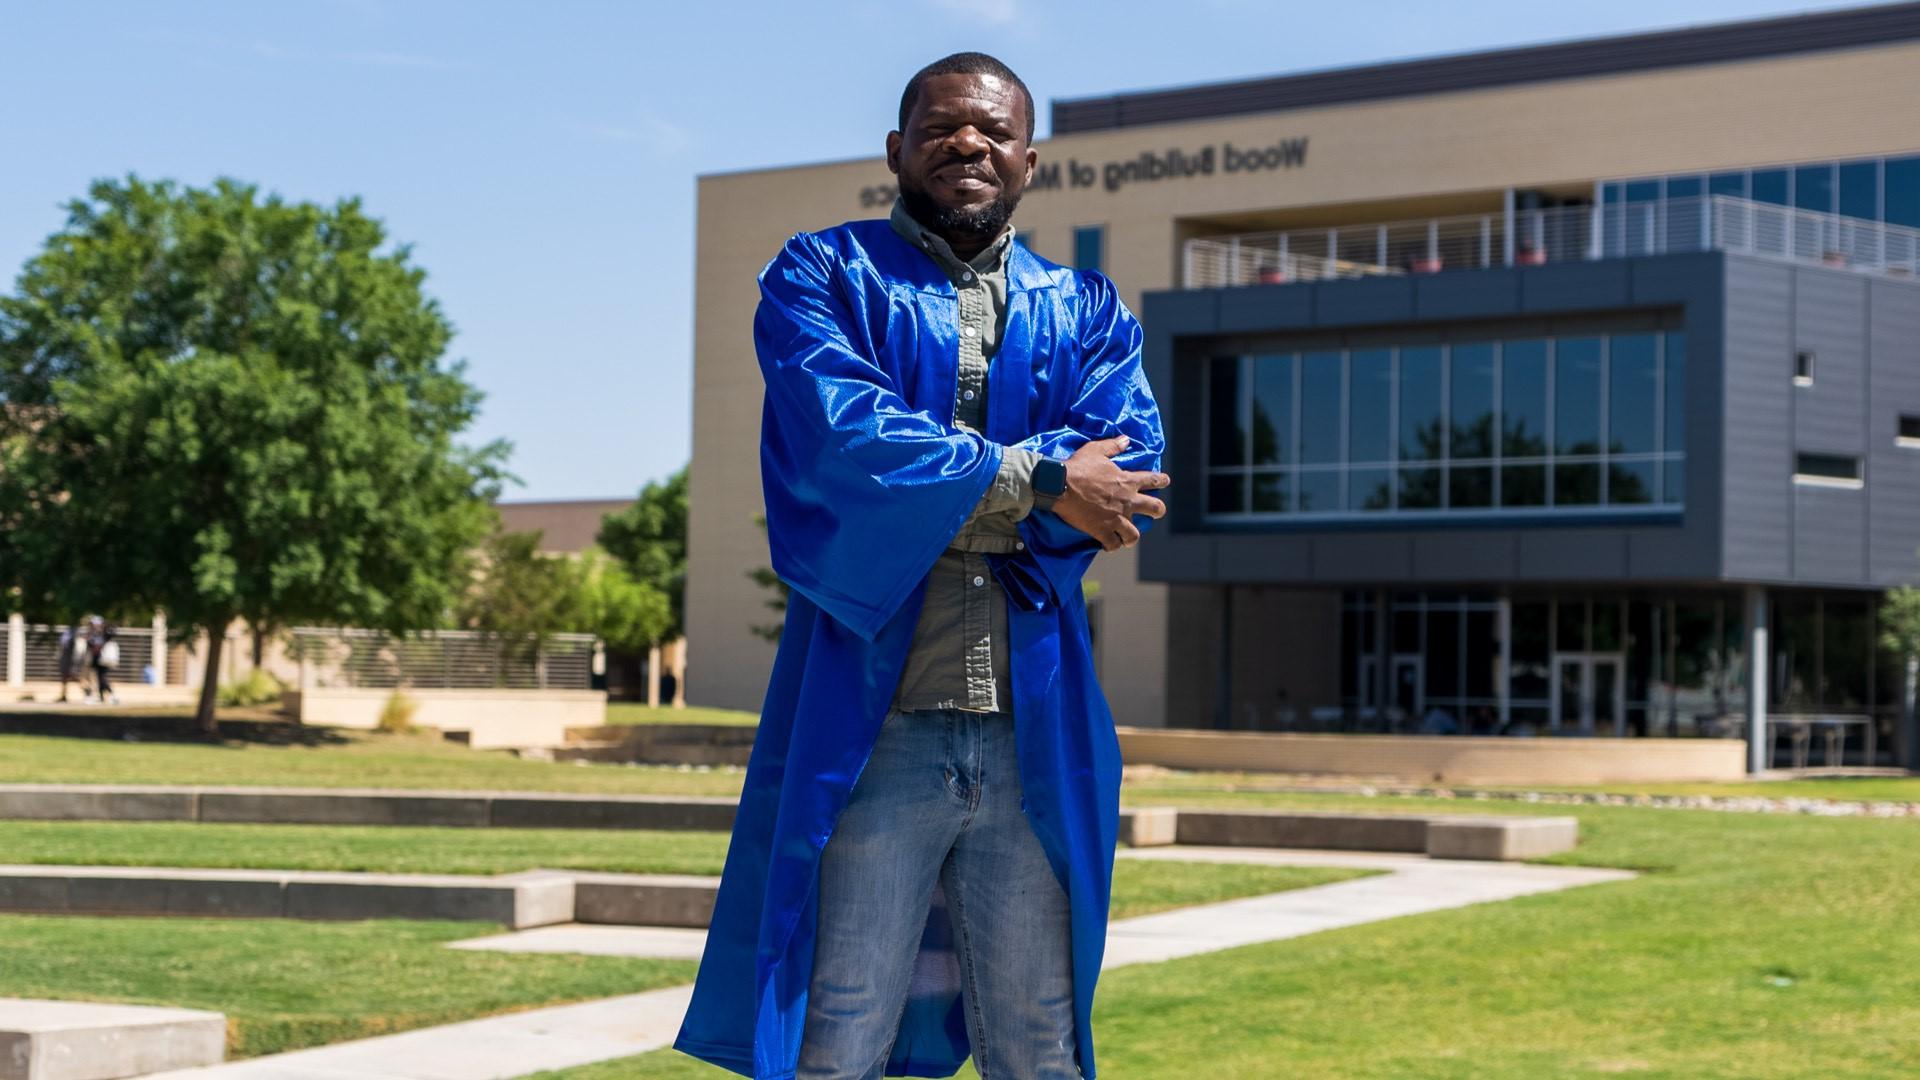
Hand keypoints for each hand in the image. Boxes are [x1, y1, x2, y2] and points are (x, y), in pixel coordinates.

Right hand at [1050, 434, 1169, 551]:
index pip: (1153, 480)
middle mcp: (1127, 501)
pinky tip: (1109, 544)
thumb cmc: (1078, 467)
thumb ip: (1113, 446)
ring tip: (1128, 537)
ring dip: (1131, 536)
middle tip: (1156, 512)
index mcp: (1127, 481)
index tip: (1165, 481)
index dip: (1161, 480)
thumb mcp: (1095, 450)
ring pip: (1134, 535)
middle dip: (1158, 511)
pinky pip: (1113, 544)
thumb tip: (1126, 439)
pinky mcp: (1102, 531)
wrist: (1059, 485)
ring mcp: (1116, 518)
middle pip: (1155, 508)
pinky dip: (1112, 545)